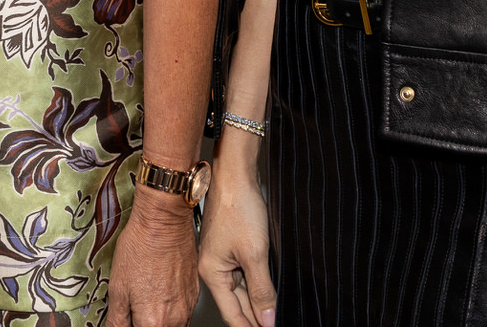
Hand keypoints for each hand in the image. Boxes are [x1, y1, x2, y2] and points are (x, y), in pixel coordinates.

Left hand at [107, 191, 199, 326]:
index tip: (127, 319)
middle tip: (134, 310)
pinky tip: (159, 291)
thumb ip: (117, 319)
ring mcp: (188, 306)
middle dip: (145, 324)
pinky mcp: (194, 293)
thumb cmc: (141, 246)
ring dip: (158, 320)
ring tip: (146, 299)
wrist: (164, 221)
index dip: (130, 326)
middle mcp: (176, 318)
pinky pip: (183, 313)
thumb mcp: (117, 287)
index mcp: (154, 321)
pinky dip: (170, 309)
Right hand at [197, 161, 275, 326]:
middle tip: (274, 325)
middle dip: (256, 317)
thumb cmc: (238, 207)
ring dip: (257, 302)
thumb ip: (261, 289)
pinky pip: (244, 274)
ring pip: (242, 290)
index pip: (233, 314)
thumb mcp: (255, 254)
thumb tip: (267, 318)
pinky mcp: (231, 247)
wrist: (235, 175)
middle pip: (237, 304)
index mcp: (212, 273)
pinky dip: (257, 284)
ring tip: (274, 314)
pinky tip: (269, 291)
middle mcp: (213, 268)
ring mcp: (222, 257)